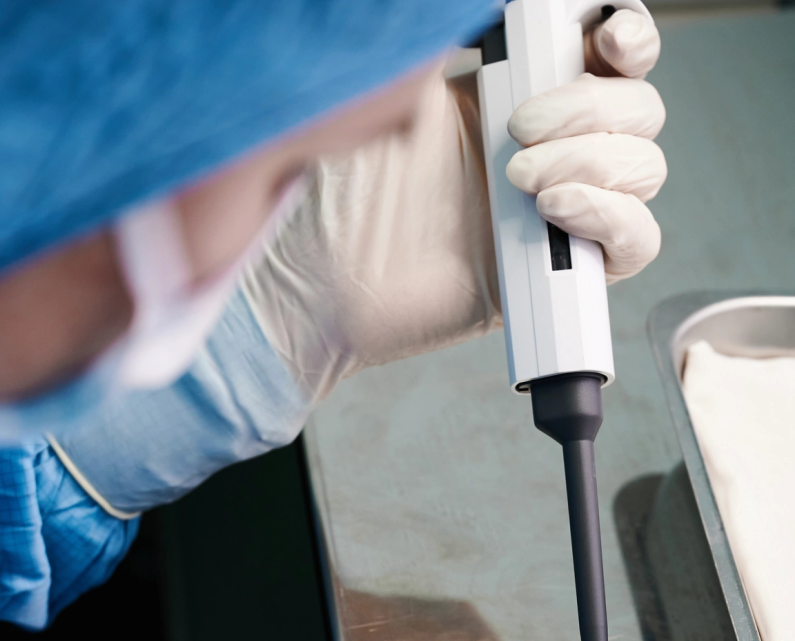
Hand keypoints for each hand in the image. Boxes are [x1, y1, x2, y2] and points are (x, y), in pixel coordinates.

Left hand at [242, 9, 663, 404]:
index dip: (628, 35)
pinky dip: (615, 220)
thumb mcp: (392, 89)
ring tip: (521, 182)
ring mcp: (559, 211)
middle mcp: (547, 149)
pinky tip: (556, 212)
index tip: (609, 35)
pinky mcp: (561, 275)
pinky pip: (637, 242)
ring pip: (645, 168)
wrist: (322, 285)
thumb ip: (447, 37)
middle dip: (592, 108)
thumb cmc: (338, 191)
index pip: (608, 53)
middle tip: (517, 131)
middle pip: (638, 109)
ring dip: (596, 162)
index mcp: (515, 92)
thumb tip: (504, 4)